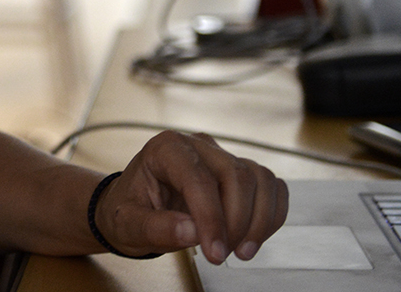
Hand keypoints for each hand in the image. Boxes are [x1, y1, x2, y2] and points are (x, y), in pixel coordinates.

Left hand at [92, 131, 287, 263]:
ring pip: (260, 179)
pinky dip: (272, 214)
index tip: (216, 253)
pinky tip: (254, 237)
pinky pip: (271, 187)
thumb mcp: (128, 223)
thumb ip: (156, 227)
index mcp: (166, 148)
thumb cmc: (128, 210)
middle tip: (223, 255)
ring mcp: (221, 156)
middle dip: (237, 222)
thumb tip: (192, 231)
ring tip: (240, 250)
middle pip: (237, 176)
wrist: (134, 207)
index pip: (198, 179)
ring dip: (259, 220)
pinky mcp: (239, 172)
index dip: (212, 219)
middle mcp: (197, 146)